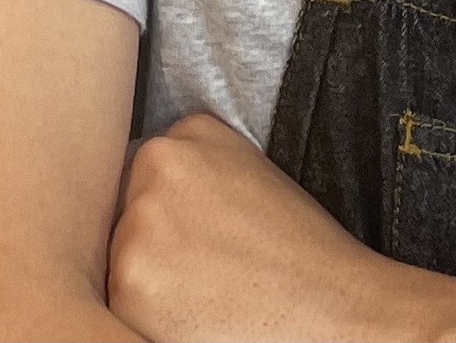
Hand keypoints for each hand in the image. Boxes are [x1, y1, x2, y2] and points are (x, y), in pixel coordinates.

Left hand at [109, 113, 436, 341]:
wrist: (342, 313)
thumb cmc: (299, 253)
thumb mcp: (247, 172)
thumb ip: (189, 161)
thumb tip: (122, 180)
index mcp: (182, 138)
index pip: (138, 178)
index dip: (164, 218)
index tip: (197, 239)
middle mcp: (153, 169)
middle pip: (120, 216)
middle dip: (150, 245)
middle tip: (206, 270)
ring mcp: (137, 226)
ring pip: (114, 260)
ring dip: (144, 282)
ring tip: (206, 294)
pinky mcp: (129, 287)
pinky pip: (114, 304)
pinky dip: (145, 316)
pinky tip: (194, 316)